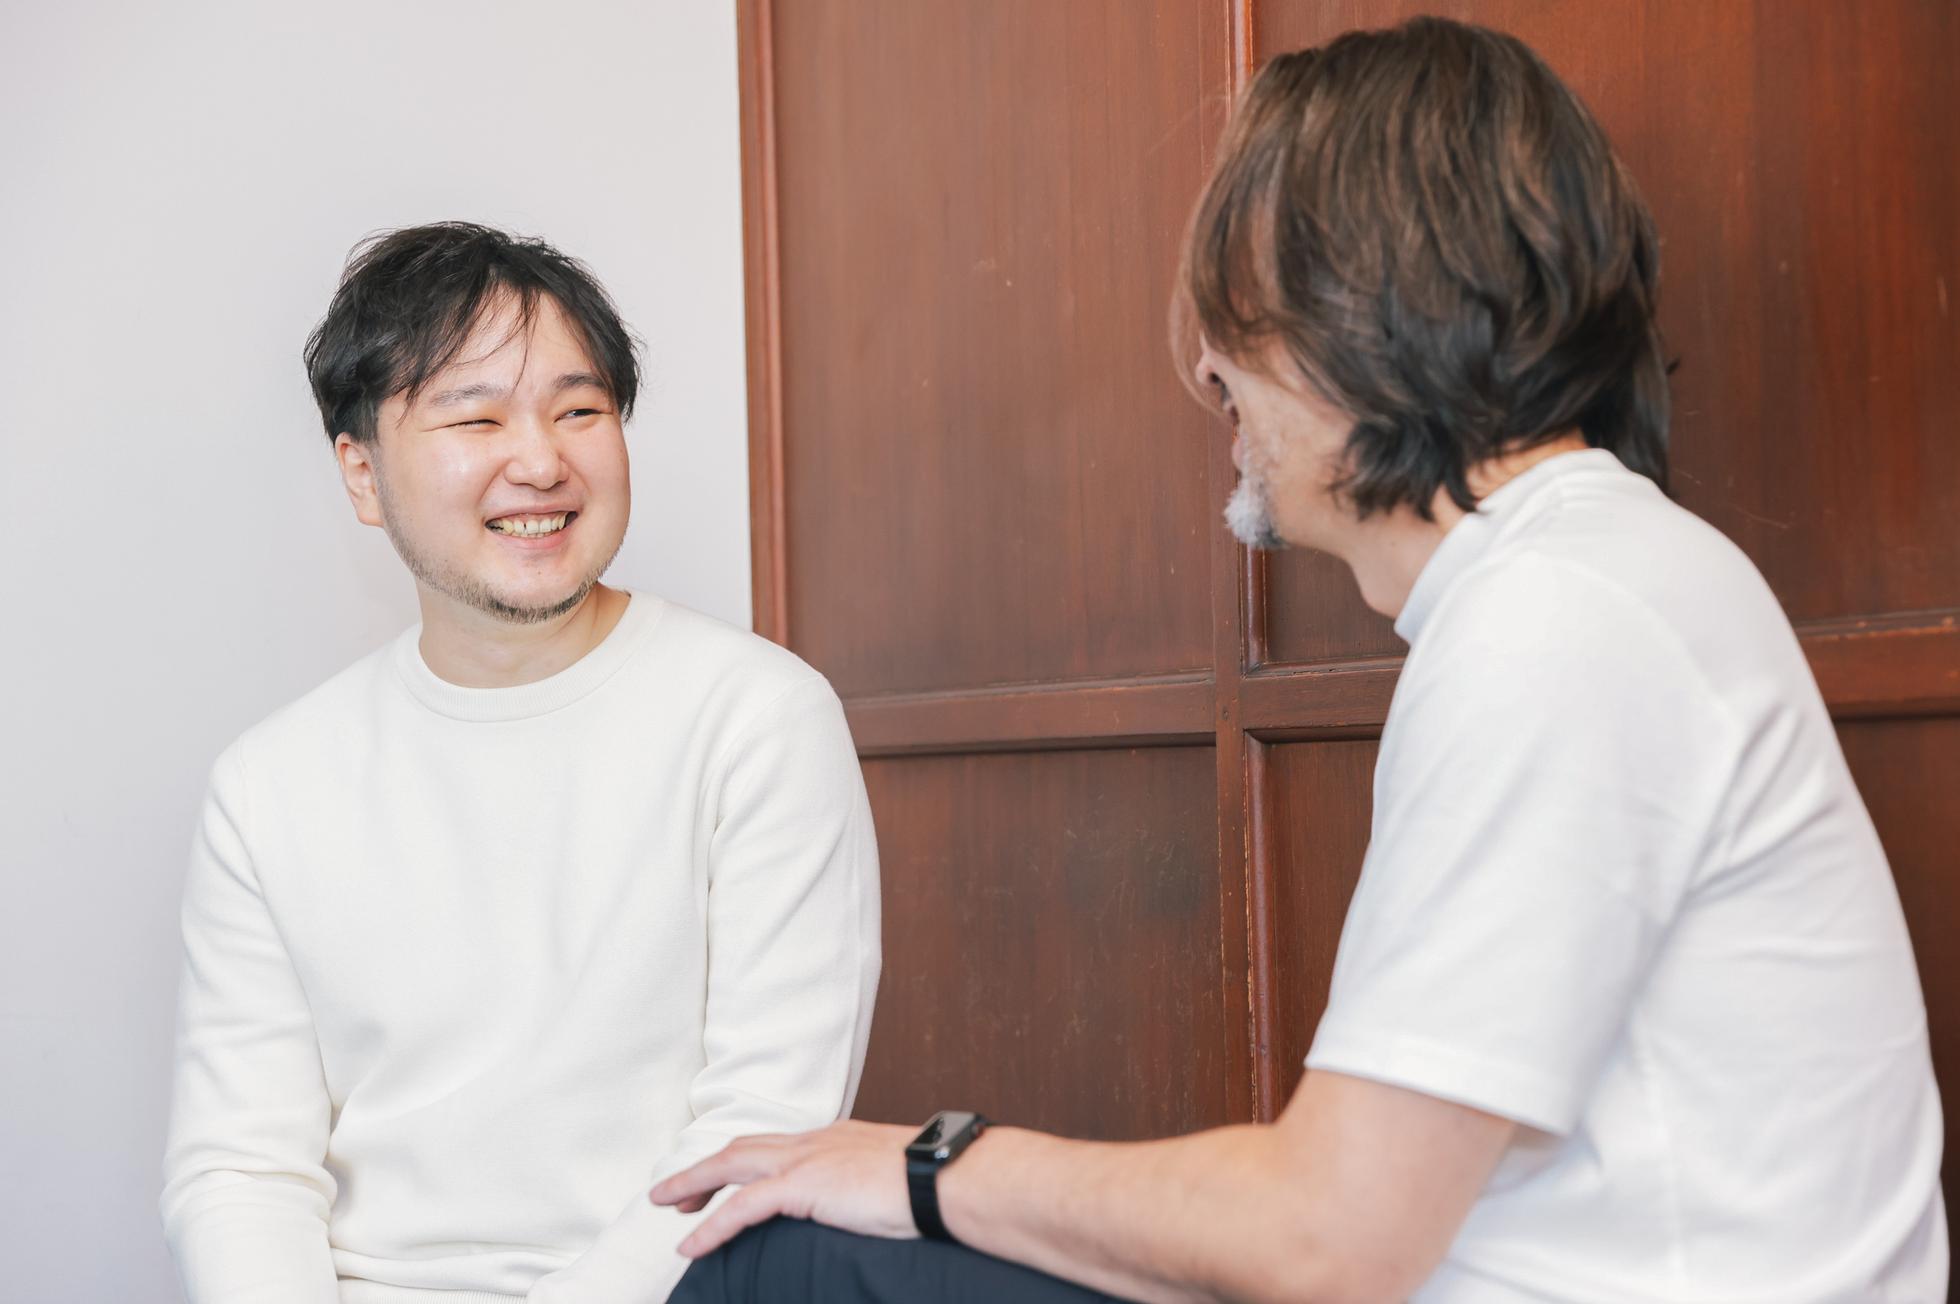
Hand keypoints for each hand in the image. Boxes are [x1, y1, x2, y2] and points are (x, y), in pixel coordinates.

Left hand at [648, 1120, 917, 1257]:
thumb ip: (869, 1185)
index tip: (723, 1179)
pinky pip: (742, 1206)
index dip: (743, 1160)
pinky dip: (712, 1225)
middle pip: (743, 1146)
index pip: (776, 1144)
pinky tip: (691, 1244)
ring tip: (665, 1205)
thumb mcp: (894, 1178)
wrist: (948, 1178)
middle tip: (677, 1194)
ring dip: (693, 1184)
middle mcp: (815, 1140)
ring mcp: (807, 1159)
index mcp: (835, 1138)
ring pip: (731, 1165)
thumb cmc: (935, 1184)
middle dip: (705, 1169)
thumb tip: (870, 1203)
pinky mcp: (804, 1185)